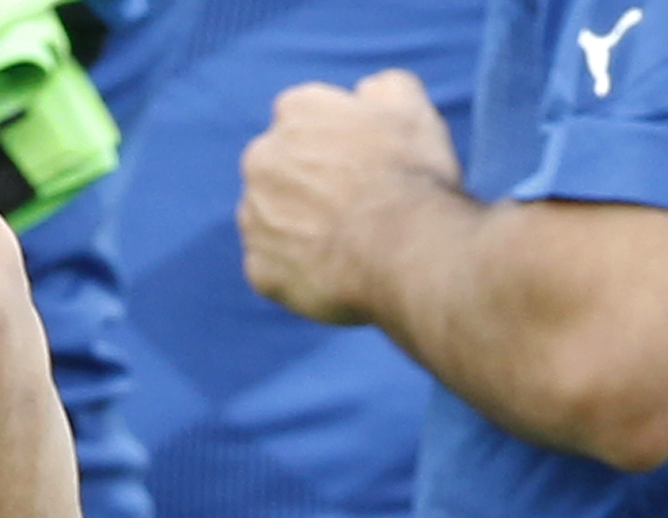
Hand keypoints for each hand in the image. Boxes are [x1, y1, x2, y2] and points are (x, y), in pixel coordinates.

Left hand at [240, 70, 461, 326]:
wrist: (406, 250)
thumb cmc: (412, 177)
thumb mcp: (412, 107)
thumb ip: (384, 88)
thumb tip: (367, 92)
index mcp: (296, 110)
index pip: (305, 124)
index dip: (337, 151)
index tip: (361, 173)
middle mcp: (261, 156)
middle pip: (280, 173)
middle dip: (308, 190)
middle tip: (352, 215)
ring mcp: (255, 215)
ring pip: (270, 222)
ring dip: (297, 233)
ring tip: (342, 250)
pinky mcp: (259, 269)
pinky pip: (272, 272)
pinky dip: (295, 277)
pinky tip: (330, 278)